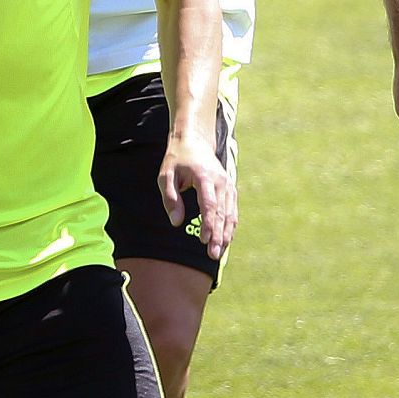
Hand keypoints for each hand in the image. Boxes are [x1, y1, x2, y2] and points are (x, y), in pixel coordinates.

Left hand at [158, 138, 236, 260]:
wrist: (194, 141)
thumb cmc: (177, 160)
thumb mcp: (166, 175)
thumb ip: (170, 198)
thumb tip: (176, 222)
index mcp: (205, 177)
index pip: (210, 205)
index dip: (208, 224)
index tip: (204, 240)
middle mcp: (221, 182)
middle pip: (222, 213)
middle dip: (218, 235)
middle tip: (213, 255)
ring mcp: (228, 185)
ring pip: (230, 214)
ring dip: (226, 234)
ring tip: (219, 252)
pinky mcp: (230, 189)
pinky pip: (232, 210)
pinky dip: (230, 226)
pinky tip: (226, 240)